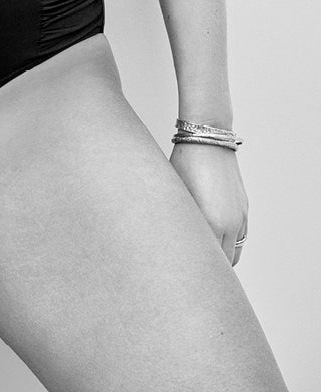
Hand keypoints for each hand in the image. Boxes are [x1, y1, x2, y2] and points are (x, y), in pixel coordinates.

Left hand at [170, 142, 248, 266]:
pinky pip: (241, 237)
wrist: (208, 137)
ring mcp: (240, 216)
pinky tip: (213, 241)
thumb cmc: (184, 162)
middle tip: (189, 272)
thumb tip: (171, 242)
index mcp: (211, 223)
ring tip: (200, 258)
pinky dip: (230, 245)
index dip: (193, 271)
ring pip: (234, 253)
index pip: (206, 263)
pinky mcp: (244, 208)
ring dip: (221, 259)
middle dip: (208, 270)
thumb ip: (179, 223)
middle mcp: (229, 224)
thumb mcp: (176, 194)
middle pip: (223, 265)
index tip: (181, 276)